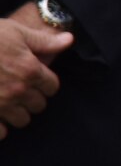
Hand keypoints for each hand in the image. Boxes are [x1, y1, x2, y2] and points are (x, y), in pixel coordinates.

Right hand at [0, 9, 69, 138]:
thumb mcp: (16, 32)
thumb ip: (44, 41)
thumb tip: (69, 40)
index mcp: (30, 70)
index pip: (52, 87)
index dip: (45, 83)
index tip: (37, 79)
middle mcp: (17, 90)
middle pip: (38, 105)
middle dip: (32, 98)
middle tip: (20, 90)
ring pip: (22, 120)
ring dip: (17, 113)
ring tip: (7, 103)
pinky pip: (0, 132)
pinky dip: (0, 127)